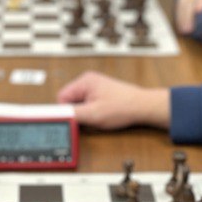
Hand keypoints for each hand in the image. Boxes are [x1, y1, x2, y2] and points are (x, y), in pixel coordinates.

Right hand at [56, 71, 170, 130]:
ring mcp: (95, 87)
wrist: (144, 107)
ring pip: (79, 104)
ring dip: (86, 113)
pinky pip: (88, 104)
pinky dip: (92, 112)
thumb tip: (57, 115)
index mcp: (84, 81)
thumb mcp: (93, 114)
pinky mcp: (100, 93)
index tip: (73, 120)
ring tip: (99, 117)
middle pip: (70, 101)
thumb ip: (73, 114)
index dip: (67, 111)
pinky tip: (102, 115)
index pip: (62, 97)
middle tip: (90, 119)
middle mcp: (88, 81)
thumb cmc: (124, 107)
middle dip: (78, 113)